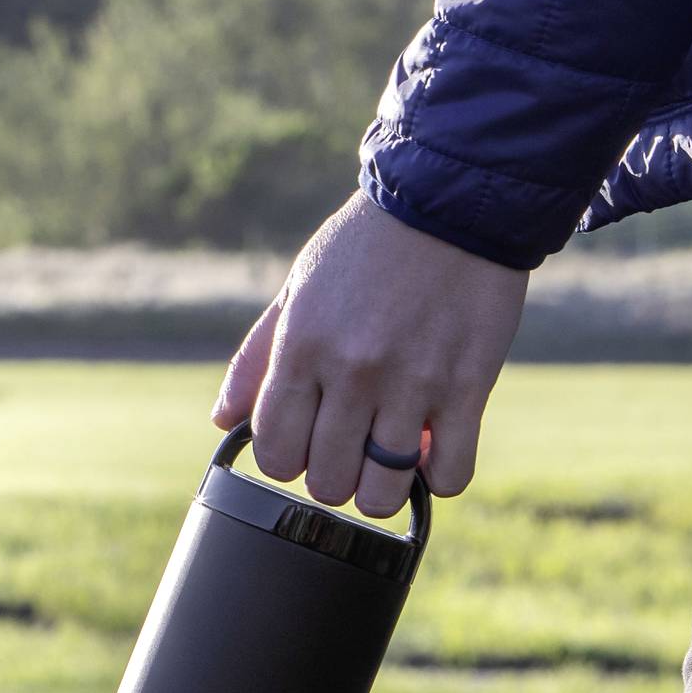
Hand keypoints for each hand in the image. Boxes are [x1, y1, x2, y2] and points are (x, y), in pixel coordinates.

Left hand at [213, 191, 528, 515]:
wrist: (450, 200)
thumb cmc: (366, 247)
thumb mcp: (297, 290)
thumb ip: (257, 359)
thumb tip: (223, 419)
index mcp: (302, 347)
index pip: (275, 452)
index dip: (287, 457)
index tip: (306, 440)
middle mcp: (352, 370)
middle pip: (326, 482)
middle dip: (334, 474)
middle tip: (350, 446)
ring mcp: (413, 382)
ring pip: (381, 492)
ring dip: (382, 486)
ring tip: (389, 455)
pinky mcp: (468, 386)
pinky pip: (450, 473)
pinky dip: (439, 476)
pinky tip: (433, 448)